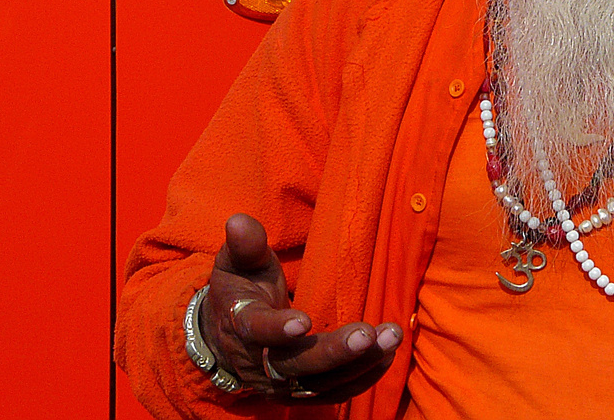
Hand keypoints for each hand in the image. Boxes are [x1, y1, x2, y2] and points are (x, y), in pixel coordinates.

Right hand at [199, 213, 401, 401]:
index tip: (303, 322)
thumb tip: (239, 220)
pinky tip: (386, 356)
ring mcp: (280, 383)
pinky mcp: (300, 392)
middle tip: (367, 335)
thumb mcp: (237, 263)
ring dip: (358, 363)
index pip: (257, 330)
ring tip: (390, 339)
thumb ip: (246, 245)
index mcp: (242, 325)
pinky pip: (333, 392)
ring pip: (320, 382)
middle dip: (334, 352)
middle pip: (297, 365)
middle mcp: (259, 363)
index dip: (278, 328)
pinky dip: (361, 378)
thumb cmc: (239, 289)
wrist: (223, 337)